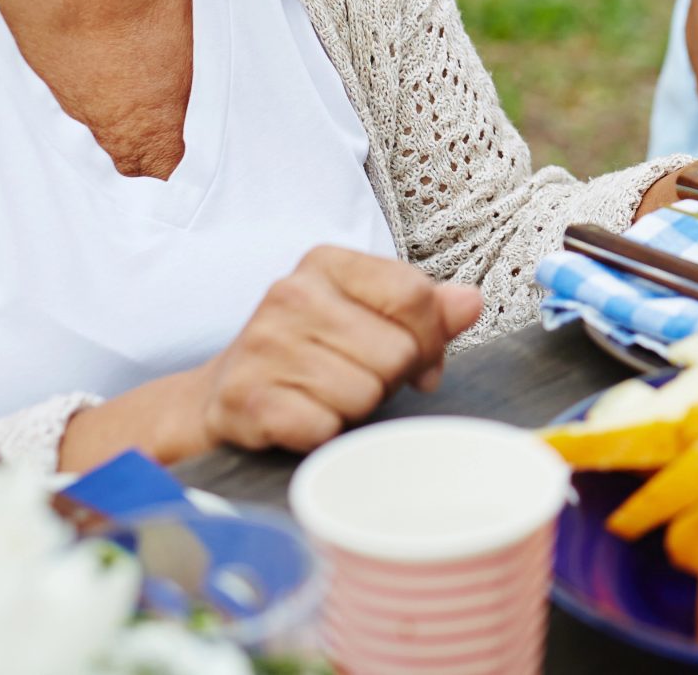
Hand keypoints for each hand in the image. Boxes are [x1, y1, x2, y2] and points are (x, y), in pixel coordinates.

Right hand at [193, 246, 483, 453]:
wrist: (226, 393)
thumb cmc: (311, 352)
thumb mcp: (368, 315)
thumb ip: (425, 309)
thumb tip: (471, 302)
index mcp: (327, 263)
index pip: (414, 296)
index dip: (430, 339)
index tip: (418, 359)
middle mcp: (291, 294)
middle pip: (396, 352)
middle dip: (388, 378)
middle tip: (357, 377)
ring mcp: (264, 345)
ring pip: (365, 394)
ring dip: (356, 408)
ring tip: (327, 395)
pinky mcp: (248, 398)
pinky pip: (326, 428)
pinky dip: (324, 434)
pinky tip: (303, 417)